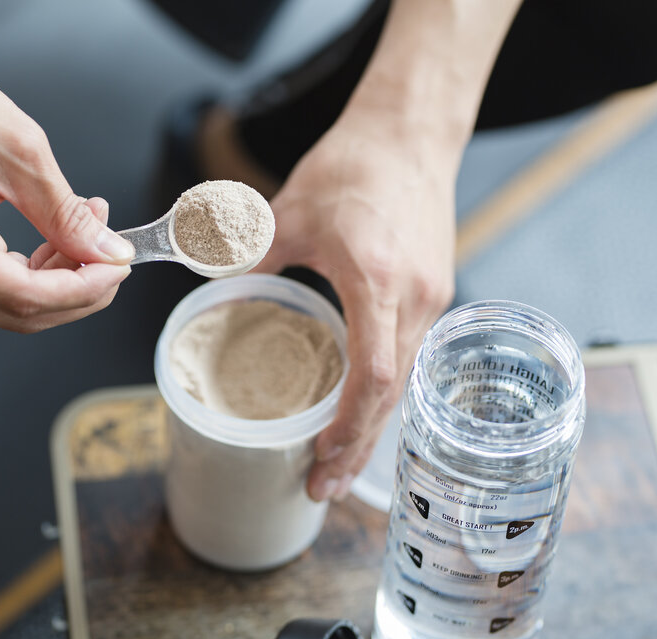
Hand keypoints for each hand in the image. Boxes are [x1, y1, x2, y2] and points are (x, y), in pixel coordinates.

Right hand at [0, 52, 133, 331]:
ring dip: (57, 280)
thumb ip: (69, 216)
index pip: (27, 298)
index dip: (84, 289)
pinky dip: (29, 273)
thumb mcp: (21, 154)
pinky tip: (54, 241)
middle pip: (19, 313)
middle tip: (110, 252)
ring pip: (8, 306)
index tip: (119, 267)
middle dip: (77, 288)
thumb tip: (110, 254)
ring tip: (85, 232)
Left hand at [254, 116, 456, 501]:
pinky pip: (409, 356)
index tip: (319, 461)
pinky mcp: (436, 292)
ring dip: (372, 425)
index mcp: (374, 279)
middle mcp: (413, 297)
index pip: (371, 375)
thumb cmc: (353, 164)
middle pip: (391, 395)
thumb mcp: (288, 212)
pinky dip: (383, 392)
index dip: (348, 428)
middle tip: (321, 486)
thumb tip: (220, 295)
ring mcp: (432, 297)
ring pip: (404, 381)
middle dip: (357, 447)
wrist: (409, 133)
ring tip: (336, 460)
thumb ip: (249, 259)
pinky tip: (360, 409)